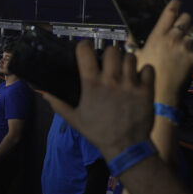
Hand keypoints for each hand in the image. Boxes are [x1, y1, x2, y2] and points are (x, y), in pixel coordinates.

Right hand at [42, 42, 154, 161]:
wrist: (125, 147)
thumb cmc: (99, 133)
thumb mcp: (75, 119)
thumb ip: (58, 104)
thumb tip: (45, 94)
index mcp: (92, 84)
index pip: (85, 50)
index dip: (85, 46)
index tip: (86, 50)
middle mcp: (111, 81)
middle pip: (112, 50)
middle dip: (109, 54)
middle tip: (109, 63)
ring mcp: (131, 84)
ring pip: (130, 57)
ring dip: (127, 62)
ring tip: (124, 72)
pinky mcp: (146, 90)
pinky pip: (148, 68)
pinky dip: (144, 71)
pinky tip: (139, 79)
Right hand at [132, 0, 192, 104]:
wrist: (161, 91)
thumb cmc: (146, 75)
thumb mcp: (136, 57)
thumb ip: (133, 43)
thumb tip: (130, 36)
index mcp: (157, 36)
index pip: (169, 12)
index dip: (174, 3)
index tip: (176, 1)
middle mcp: (172, 39)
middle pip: (186, 17)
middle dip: (184, 19)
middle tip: (181, 24)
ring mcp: (184, 47)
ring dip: (191, 32)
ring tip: (186, 38)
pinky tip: (190, 52)